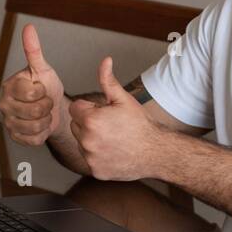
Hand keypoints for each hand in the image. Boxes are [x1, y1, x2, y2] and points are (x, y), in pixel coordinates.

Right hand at [0, 23, 64, 146]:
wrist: (52, 107)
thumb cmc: (46, 85)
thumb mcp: (42, 68)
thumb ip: (34, 50)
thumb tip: (28, 27)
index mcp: (9, 86)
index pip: (31, 93)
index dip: (43, 92)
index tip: (42, 88)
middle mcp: (4, 104)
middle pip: (34, 111)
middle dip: (47, 106)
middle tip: (45, 101)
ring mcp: (8, 122)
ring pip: (35, 126)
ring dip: (46, 120)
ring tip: (44, 113)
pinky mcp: (15, 137)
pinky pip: (34, 139)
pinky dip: (43, 133)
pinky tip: (41, 124)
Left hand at [68, 56, 166, 180]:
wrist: (156, 152)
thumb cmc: (140, 125)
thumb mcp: (124, 99)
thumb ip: (108, 80)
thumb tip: (105, 60)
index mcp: (91, 120)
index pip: (75, 108)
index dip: (89, 108)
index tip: (104, 112)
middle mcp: (87, 140)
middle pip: (76, 125)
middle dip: (88, 123)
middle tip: (110, 125)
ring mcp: (90, 157)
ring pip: (81, 142)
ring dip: (91, 139)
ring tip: (113, 138)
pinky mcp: (95, 171)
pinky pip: (89, 158)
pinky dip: (97, 155)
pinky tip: (113, 151)